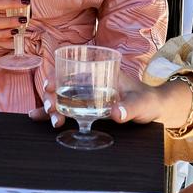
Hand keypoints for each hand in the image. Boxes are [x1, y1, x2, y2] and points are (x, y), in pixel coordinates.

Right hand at [30, 71, 192, 129]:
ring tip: (51, 121)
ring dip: (51, 107)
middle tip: (50, 111)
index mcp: (101, 73)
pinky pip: (66, 109)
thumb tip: (116, 114)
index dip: (58, 77)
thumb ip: (130, 108)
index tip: (49, 87)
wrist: (154, 110)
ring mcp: (87, 96)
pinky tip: (38, 118)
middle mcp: (90, 83)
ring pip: (61, 98)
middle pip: (63, 85)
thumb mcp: (142, 103)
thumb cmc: (148, 101)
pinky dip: (52, 113)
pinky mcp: (87, 109)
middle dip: (51, 96)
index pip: (74, 71)